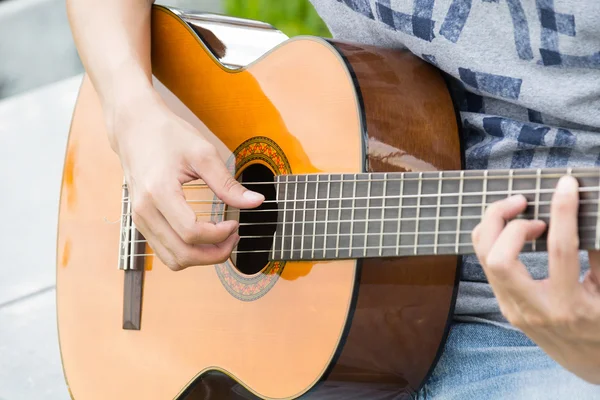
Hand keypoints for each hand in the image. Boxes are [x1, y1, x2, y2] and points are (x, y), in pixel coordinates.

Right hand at [109, 95, 263, 270]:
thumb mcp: (203, 153)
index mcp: (159, 192)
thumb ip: (228, 183)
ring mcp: (139, 219)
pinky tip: (204, 237)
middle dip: (214, 253)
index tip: (235, 223)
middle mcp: (144, 211)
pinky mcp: (141, 222)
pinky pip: (165, 251)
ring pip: (172, 259)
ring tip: (221, 240)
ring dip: (201, 258)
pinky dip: (187, 252)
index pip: (191, 232)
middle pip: (182, 254)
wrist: (135, 127)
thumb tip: (256, 202)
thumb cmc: (167, 135)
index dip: (219, 235)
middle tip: (234, 237)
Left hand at [472, 175, 599, 383]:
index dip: (563, 211)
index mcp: (570, 306)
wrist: (590, 365)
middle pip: (499, 258)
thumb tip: (590, 211)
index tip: (566, 185)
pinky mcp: (504, 306)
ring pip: (484, 259)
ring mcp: (513, 309)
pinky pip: (487, 265)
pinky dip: (493, 239)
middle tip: (526, 201)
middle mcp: (534, 310)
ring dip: (494, 226)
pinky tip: (513, 228)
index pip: (560, 250)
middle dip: (504, 220)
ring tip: (520, 210)